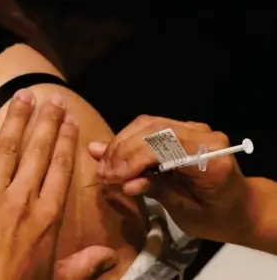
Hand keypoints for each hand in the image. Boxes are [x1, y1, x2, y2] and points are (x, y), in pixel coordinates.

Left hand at [0, 90, 117, 279]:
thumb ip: (82, 266)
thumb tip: (110, 257)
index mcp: (46, 217)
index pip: (60, 170)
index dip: (65, 142)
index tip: (70, 120)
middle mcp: (21, 200)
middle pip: (37, 152)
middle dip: (46, 122)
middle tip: (52, 97)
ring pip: (6, 150)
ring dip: (15, 121)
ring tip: (22, 96)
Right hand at [88, 115, 248, 242]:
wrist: (239, 206)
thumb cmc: (217, 216)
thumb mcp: (186, 212)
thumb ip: (156, 191)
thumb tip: (122, 183)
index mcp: (212, 157)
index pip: (165, 145)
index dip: (133, 159)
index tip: (112, 178)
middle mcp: (203, 135)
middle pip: (152, 130)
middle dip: (122, 151)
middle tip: (102, 174)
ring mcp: (192, 128)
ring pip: (146, 125)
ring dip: (120, 144)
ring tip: (104, 166)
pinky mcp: (181, 128)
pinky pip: (148, 127)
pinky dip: (126, 140)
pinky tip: (110, 154)